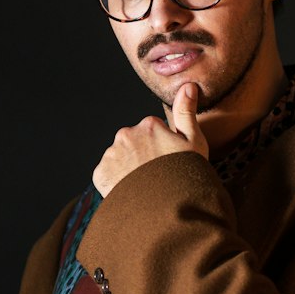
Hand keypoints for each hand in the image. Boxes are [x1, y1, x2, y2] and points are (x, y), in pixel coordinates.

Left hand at [93, 82, 207, 196]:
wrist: (166, 208)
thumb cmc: (186, 175)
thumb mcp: (194, 141)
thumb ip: (186, 112)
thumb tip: (188, 85)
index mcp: (148, 124)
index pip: (152, 132)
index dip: (162, 149)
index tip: (168, 162)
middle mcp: (126, 134)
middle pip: (133, 144)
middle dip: (142, 156)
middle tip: (156, 176)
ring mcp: (111, 154)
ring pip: (119, 158)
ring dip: (128, 169)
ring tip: (144, 187)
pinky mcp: (100, 173)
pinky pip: (107, 174)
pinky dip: (115, 182)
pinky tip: (130, 192)